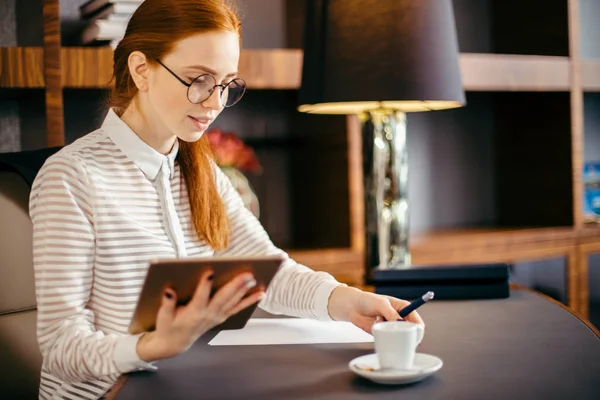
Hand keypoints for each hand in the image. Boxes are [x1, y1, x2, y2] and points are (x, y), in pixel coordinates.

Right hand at [136, 270, 264, 361]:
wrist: (175, 343)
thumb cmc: (168, 326)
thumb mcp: (163, 316)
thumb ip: (167, 303)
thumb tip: (169, 290)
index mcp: (192, 313)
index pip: (200, 297)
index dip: (205, 285)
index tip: (210, 271)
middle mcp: (208, 315)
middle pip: (224, 298)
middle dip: (236, 285)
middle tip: (247, 273)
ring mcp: (217, 316)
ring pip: (234, 302)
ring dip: (245, 290)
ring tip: (255, 278)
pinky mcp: (222, 316)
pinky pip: (238, 308)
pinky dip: (250, 301)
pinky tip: (261, 292)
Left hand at [327, 286, 423, 333]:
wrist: (353, 306)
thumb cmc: (368, 301)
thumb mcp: (381, 304)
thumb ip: (391, 313)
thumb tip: (400, 323)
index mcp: (403, 308)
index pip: (417, 321)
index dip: (418, 329)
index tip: (414, 335)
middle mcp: (400, 319)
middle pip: (410, 333)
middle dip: (405, 335)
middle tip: (395, 331)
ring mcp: (392, 328)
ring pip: (399, 338)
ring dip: (392, 335)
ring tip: (380, 322)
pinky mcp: (384, 334)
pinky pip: (388, 340)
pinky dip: (383, 337)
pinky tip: (375, 325)